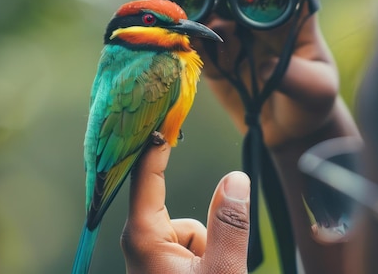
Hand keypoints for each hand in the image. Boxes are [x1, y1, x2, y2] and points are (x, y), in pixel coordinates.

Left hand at [121, 142, 250, 272]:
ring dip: (206, 251)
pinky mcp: (159, 268)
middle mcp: (141, 244)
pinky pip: (189, 249)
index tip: (167, 118)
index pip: (147, 175)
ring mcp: (150, 257)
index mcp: (144, 237)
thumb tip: (236, 180)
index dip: (158, 144)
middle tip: (214, 263)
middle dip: (205, 234)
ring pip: (191, 233)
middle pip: (182, 214)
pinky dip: (203, 261)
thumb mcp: (221, 269)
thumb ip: (229, 224)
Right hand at [193, 0, 350, 150]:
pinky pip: (198, 40)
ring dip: (203, 4)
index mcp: (295, 19)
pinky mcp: (216, 58)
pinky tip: (184, 36)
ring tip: (196, 15)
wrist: (287, 135)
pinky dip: (189, 34)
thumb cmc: (310, 107)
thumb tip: (262, 66)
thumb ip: (293, 77)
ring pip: (216, 5)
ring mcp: (237, 37)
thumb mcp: (314, 92)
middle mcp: (264, 21)